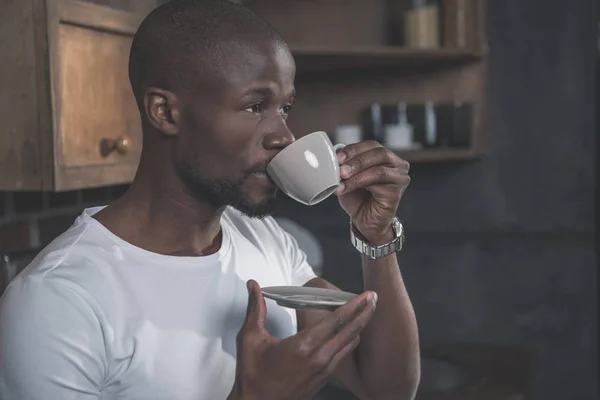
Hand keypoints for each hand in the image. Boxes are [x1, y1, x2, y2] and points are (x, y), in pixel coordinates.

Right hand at [228, 280, 376, 399]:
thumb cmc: (252, 375)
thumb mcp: (250, 338)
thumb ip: (255, 309)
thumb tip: (254, 285)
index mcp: (303, 346)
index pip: (335, 321)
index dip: (353, 306)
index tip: (366, 295)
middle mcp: (318, 359)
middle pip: (350, 332)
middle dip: (364, 313)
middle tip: (374, 298)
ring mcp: (323, 371)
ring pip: (349, 345)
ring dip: (359, 327)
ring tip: (366, 312)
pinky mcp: (323, 379)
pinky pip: (343, 355)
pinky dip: (350, 340)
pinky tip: (350, 333)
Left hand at [335, 141, 409, 243]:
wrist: (365, 222)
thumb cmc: (359, 198)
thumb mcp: (348, 177)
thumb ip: (345, 165)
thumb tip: (334, 156)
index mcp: (386, 157)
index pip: (372, 145)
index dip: (354, 149)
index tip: (337, 157)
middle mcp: (397, 165)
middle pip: (379, 153)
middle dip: (356, 159)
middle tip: (340, 168)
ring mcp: (400, 178)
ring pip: (378, 169)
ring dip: (356, 173)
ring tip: (341, 179)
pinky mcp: (396, 192)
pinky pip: (377, 183)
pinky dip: (357, 184)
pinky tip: (345, 189)